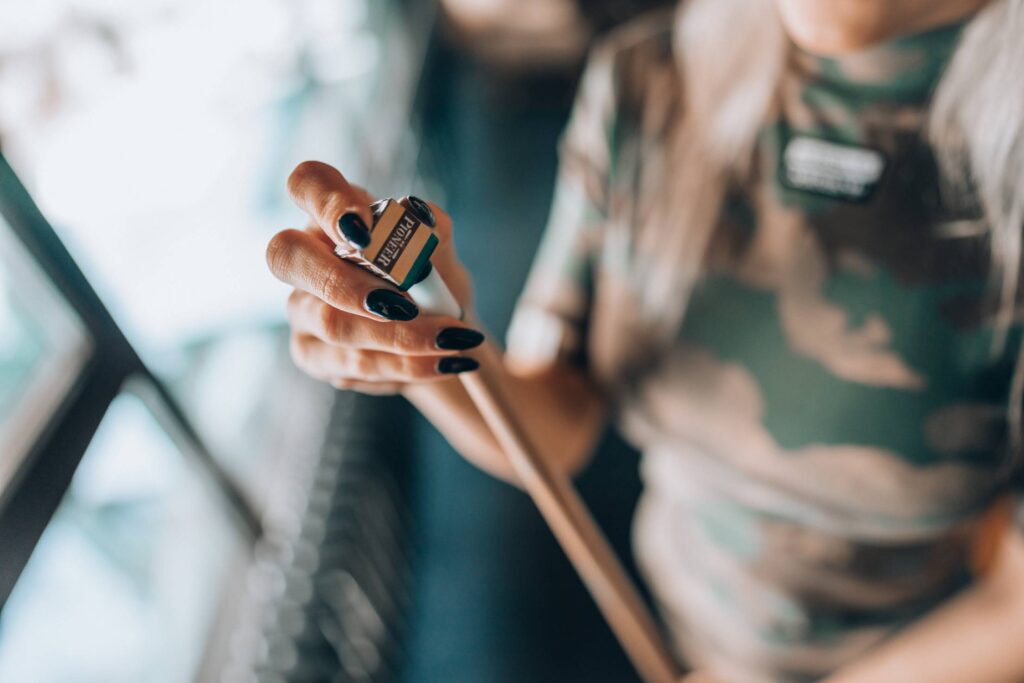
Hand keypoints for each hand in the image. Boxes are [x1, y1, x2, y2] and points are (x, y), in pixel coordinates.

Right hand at [266, 161, 480, 394]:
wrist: (444, 339)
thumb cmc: (434, 282)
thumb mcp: (442, 254)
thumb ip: (431, 232)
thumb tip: (419, 217)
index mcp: (335, 214)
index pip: (307, 183)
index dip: (327, 203)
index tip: (365, 232)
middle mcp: (305, 256)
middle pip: (287, 256)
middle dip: (348, 284)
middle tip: (405, 305)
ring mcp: (301, 307)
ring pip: (330, 322)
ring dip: (398, 336)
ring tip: (451, 341)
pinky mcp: (311, 352)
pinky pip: (348, 365)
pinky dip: (402, 365)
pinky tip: (439, 364)